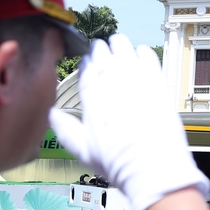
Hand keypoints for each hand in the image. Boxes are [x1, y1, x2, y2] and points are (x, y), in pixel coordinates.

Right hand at [50, 34, 209, 209]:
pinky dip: (143, 52)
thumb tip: (52, 115)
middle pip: (104, 57)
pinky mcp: (158, 84)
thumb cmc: (119, 163)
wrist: (153, 167)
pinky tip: (141, 52)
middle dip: (101, 49)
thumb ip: (65, 130)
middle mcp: (113, 86)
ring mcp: (137, 82)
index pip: (86, 71)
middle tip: (101, 46)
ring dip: (120, 45)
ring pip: (125, 51)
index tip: (87, 60)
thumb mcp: (83, 151)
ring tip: (118, 42)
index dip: (86, 63)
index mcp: (93, 100)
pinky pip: (149, 59)